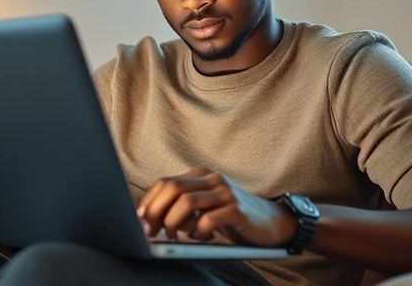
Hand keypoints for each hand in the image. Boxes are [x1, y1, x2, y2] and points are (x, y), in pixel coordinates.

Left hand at [136, 166, 297, 246]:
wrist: (272, 222)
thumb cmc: (231, 216)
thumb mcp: (203, 207)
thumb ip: (180, 205)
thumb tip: (145, 213)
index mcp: (201, 174)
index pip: (164, 182)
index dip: (148, 202)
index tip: (139, 221)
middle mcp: (213, 178)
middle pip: (172, 188)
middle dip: (155, 211)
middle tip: (151, 231)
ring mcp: (226, 192)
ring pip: (186, 203)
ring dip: (174, 223)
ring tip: (175, 236)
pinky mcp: (237, 210)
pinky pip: (207, 220)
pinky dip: (198, 233)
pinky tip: (202, 237)